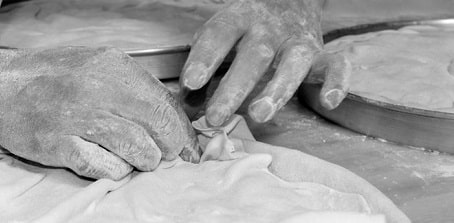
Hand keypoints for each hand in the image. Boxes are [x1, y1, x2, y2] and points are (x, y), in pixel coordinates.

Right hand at [0, 47, 198, 179]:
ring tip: (137, 159)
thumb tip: (171, 116)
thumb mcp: (97, 65)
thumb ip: (132, 87)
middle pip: (159, 127)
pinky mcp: (60, 146)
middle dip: (171, 148)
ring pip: (139, 150)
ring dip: (145, 160)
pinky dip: (116, 171)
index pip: (166, 103)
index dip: (183, 130)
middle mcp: (100, 90)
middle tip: (168, 156)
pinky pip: (107, 168)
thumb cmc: (51, 77)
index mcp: (115, 67)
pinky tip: (111, 163)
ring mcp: (80, 119)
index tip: (190, 147)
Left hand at [180, 0, 350, 125]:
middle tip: (216, 116)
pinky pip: (337, 65)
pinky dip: (337, 82)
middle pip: (254, 56)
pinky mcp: (322, 53)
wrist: (288, 0)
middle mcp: (270, 30)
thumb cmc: (246, 27)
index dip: (205, 59)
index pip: (219, 35)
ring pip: (293, 63)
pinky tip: (328, 101)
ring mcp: (298, 41)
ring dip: (277, 89)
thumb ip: (202, 66)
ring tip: (258, 114)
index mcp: (239, 19)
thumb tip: (185, 103)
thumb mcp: (220, 36)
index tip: (190, 83)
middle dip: (234, 88)